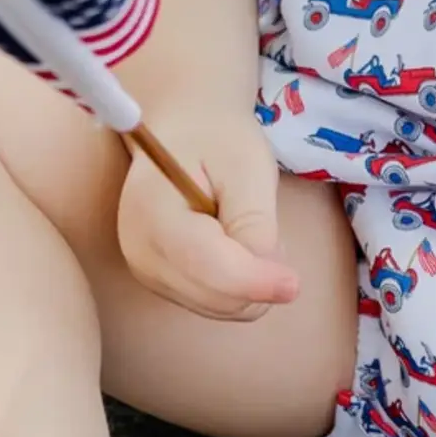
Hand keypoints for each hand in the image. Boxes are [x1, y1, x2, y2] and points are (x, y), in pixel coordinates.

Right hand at [116, 101, 299, 321]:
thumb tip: (267, 275)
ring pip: (219, 306)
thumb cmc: (217, 139)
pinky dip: (239, 283)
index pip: (205, 266)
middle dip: (257, 277)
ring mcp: (147, 272)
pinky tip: (238, 243)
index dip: (253, 281)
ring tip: (250, 227)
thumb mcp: (247, 166)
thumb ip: (256, 221)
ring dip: (251, 281)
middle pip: (213, 296)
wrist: (184, 130)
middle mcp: (142, 254)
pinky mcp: (162, 282)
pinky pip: (215, 301)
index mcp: (153, 215)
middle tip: (273, 230)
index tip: (294, 284)